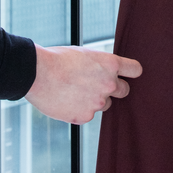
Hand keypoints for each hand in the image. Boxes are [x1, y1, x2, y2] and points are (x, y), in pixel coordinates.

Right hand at [25, 45, 141, 124]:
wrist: (37, 74)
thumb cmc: (57, 59)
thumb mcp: (84, 55)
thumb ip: (99, 66)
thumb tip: (105, 73)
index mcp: (110, 64)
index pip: (135, 70)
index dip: (131, 72)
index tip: (127, 74)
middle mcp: (109, 83)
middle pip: (124, 90)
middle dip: (114, 88)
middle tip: (97, 84)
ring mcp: (98, 102)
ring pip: (104, 103)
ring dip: (95, 99)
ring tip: (73, 90)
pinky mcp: (85, 116)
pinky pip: (88, 114)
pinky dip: (79, 109)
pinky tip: (65, 100)